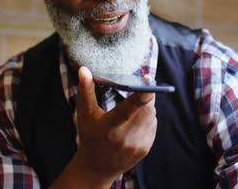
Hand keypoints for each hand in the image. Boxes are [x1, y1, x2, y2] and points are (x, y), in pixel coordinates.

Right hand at [74, 66, 156, 183]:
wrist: (97, 167)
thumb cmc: (90, 136)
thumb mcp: (85, 114)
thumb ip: (85, 90)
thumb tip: (84, 69)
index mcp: (110, 126)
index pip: (132, 106)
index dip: (144, 91)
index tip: (148, 78)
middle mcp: (126, 137)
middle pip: (147, 107)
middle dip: (144, 95)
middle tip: (137, 89)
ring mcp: (137, 144)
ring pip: (152, 115)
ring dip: (147, 106)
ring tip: (134, 107)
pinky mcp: (145, 148)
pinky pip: (153, 125)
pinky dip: (148, 118)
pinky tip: (136, 120)